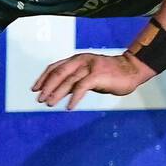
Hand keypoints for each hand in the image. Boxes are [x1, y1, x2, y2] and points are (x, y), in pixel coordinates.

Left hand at [32, 52, 148, 109]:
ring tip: (49, 104)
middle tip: (39, 99)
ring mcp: (89, 66)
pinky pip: (82, 87)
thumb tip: (59, 92)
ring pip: (68, 80)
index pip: (55, 67)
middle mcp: (81, 60)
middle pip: (58, 72)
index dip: (43, 78)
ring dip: (57, 93)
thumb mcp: (88, 76)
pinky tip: (69, 107)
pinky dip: (74, 98)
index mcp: (77, 59)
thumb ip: (75, 81)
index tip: (35, 89)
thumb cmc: (110, 74)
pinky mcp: (97, 74)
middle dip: (47, 86)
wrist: (130, 70)